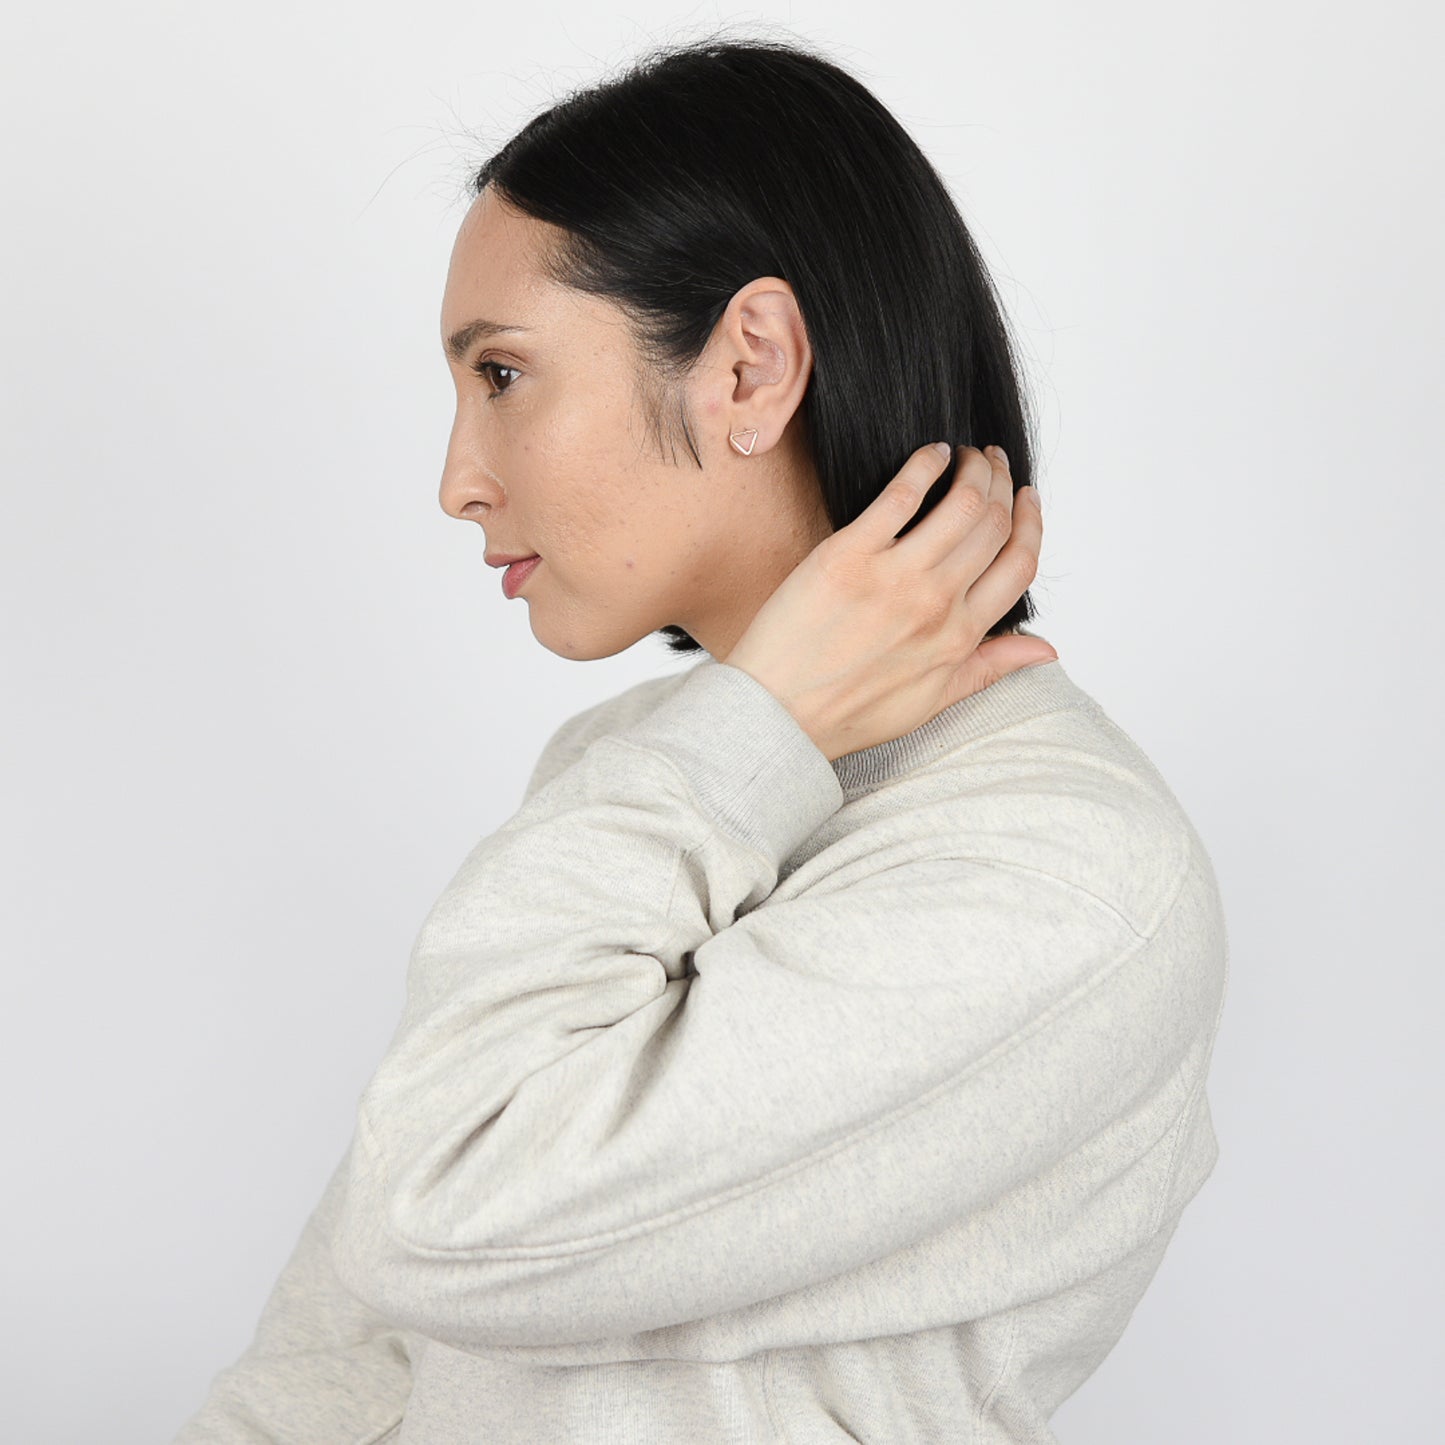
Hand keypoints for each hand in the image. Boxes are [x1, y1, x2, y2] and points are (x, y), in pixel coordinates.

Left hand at [723, 443, 1055, 762]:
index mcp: (960, 637)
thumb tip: (1046, 650)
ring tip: (967, 455)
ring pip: (961, 503)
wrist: (779, 715)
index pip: (1019, 565)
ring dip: (973, 468)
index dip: (1030, 523)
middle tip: (992, 462)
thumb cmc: (848, 712)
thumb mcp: (931, 700)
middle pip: (993, 525)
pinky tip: (932, 454)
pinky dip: (925, 466)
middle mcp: (937, 603)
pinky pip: (901, 495)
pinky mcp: (849, 555)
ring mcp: (895, 577)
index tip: (1025, 498)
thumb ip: (989, 667)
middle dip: (1002, 484)